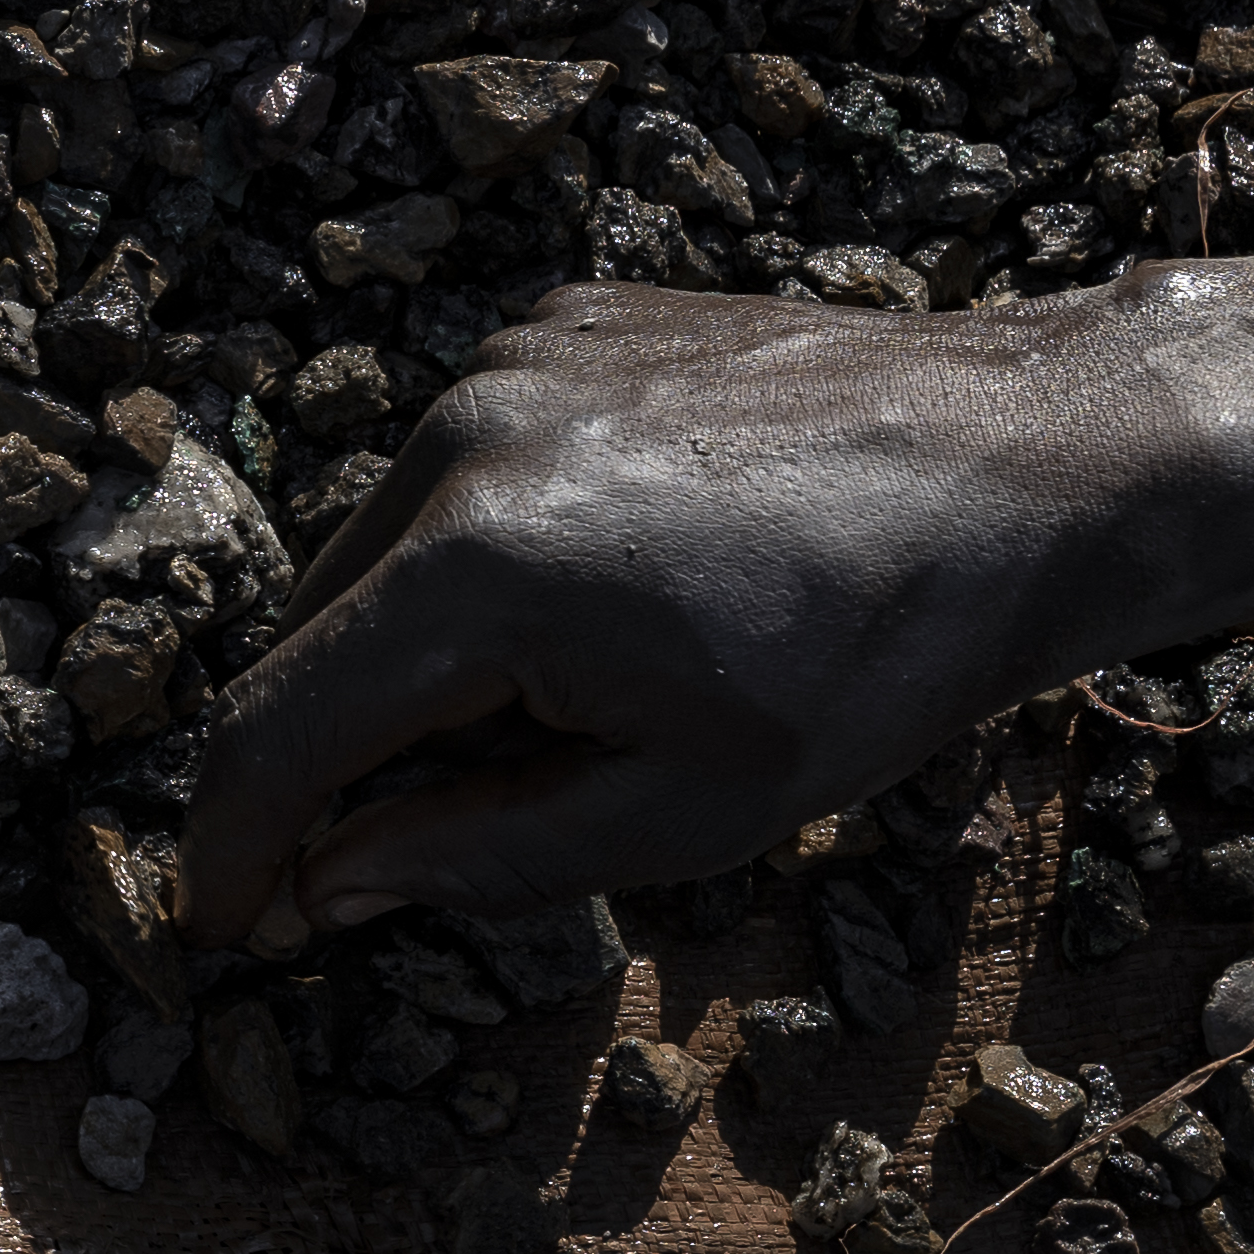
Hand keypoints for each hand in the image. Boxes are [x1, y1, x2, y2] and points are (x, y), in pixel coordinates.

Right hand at [166, 282, 1231, 940]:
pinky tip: (608, 594)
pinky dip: (478, 552)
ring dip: (406, 654)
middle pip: (308, 638)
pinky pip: (455, 466)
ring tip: (560, 711)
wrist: (1033, 459)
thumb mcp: (684, 812)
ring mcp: (504, 364)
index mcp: (480, 568)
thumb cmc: (883, 653)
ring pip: (374, 550)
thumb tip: (327, 889)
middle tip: (411, 856)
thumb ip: (477, 859)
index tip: (221, 930)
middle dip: (328, 762)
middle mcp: (458, 439)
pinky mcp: (554, 323)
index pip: (274, 730)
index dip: (229, 848)